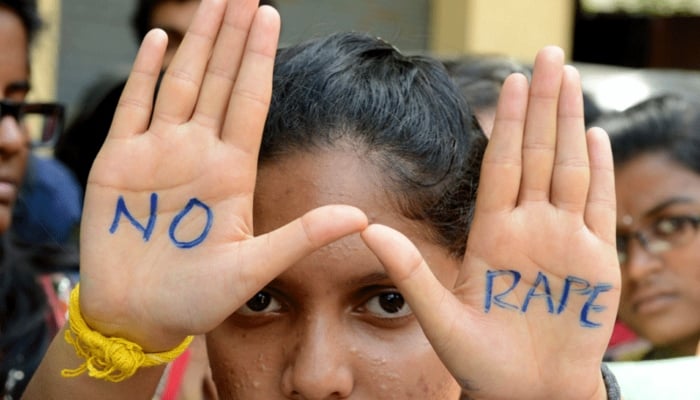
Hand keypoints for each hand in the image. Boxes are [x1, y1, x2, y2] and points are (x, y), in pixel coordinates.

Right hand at [78, 0, 366, 350]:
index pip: (251, 100)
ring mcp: (158, 153)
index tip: (271, 14)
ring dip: (197, 41)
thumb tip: (362, 217)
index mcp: (231, 171)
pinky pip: (133, 107)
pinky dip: (145, 73)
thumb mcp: (254, 267)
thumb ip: (303, 236)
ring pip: (182, 82)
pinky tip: (161, 40)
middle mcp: (198, 153)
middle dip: (232, 35)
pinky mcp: (117, 162)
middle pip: (220, 80)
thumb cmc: (195, 299)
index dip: (260, 57)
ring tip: (212, 0)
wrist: (138, 317)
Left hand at [362, 47, 619, 398]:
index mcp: (493, 235)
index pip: (501, 165)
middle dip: (544, 105)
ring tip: (572, 79)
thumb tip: (367, 229)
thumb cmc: (482, 364)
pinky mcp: (596, 263)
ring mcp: (564, 242)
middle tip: (549, 55)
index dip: (507, 123)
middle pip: (537, 154)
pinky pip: (598, 208)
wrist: (527, 394)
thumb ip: (410, 272)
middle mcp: (529, 229)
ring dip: (571, 124)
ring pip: (569, 169)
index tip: (511, 81)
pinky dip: (599, 172)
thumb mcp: (440, 317)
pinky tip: (594, 135)